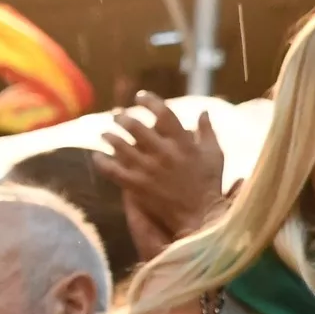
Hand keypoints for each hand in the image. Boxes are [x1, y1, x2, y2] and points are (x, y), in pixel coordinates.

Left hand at [94, 93, 226, 248]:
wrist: (201, 215)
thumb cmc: (210, 183)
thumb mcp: (216, 154)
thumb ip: (208, 131)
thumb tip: (203, 111)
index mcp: (184, 143)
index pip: (163, 114)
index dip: (149, 101)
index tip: (140, 97)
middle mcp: (164, 153)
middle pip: (136, 127)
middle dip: (123, 118)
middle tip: (117, 115)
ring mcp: (148, 169)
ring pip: (120, 146)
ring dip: (109, 137)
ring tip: (105, 134)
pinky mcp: (137, 185)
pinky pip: (112, 170)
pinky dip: (102, 162)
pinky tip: (98, 157)